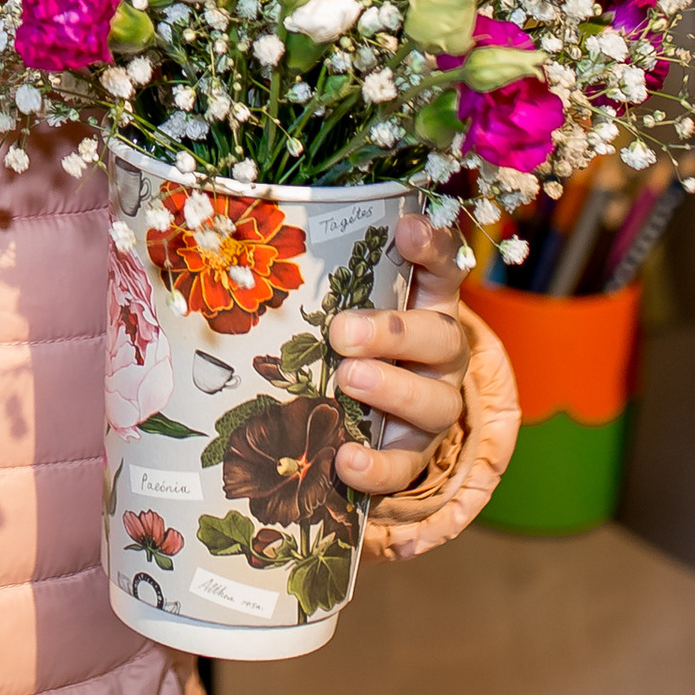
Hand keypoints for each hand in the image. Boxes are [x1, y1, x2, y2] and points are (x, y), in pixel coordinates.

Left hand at [328, 206, 469, 508]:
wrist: (368, 418)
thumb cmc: (349, 343)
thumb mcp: (345, 306)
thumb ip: (325, 280)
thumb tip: (251, 238)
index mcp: (428, 305)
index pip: (443, 268)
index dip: (431, 246)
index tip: (405, 228)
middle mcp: (441, 355)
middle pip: (441, 337)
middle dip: (394, 332)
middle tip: (343, 332)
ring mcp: (434, 405)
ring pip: (434, 401)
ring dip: (392, 390)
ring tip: (348, 380)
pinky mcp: (415, 455)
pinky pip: (406, 465)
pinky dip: (379, 466)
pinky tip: (347, 461)